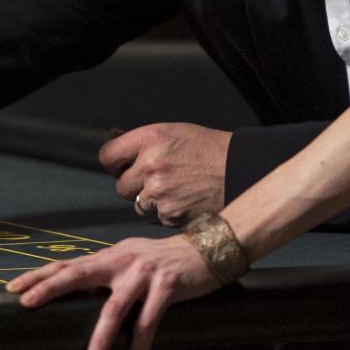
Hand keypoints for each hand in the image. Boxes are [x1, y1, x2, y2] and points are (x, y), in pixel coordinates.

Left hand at [6, 234, 221, 349]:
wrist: (207, 249)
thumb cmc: (165, 260)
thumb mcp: (131, 260)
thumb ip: (107, 273)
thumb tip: (79, 290)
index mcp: (109, 257)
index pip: (68, 264)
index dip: (40, 275)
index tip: (13, 288)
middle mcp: (122, 261)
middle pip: (78, 274)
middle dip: (50, 289)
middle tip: (27, 305)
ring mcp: (144, 272)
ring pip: (114, 308)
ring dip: (99, 340)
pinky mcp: (167, 285)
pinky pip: (149, 319)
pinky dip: (141, 341)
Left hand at [100, 123, 229, 225]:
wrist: (242, 170)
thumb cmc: (211, 150)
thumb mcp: (175, 132)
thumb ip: (142, 140)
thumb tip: (114, 138)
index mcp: (151, 138)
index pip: (107, 155)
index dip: (114, 163)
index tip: (121, 166)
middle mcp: (151, 164)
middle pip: (120, 185)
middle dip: (135, 185)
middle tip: (159, 179)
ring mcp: (159, 191)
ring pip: (138, 203)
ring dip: (152, 201)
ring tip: (178, 188)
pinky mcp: (169, 214)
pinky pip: (156, 217)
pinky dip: (168, 212)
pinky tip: (186, 199)